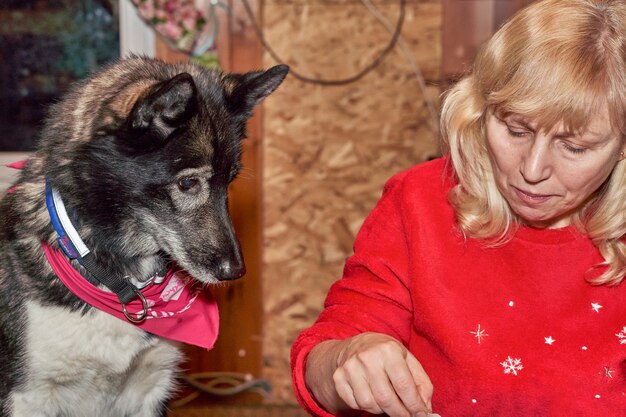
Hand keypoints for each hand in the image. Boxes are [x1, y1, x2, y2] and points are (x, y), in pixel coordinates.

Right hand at [313, 332, 432, 416]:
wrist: (356, 345)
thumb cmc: (386, 354)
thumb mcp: (408, 359)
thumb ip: (421, 383)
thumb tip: (425, 408)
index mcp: (388, 350)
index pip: (404, 386)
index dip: (415, 405)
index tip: (422, 415)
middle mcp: (367, 357)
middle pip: (386, 398)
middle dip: (400, 413)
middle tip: (406, 416)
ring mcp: (350, 367)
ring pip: (369, 404)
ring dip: (382, 409)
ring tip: (387, 400)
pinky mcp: (339, 377)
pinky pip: (355, 403)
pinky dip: (367, 406)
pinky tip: (372, 395)